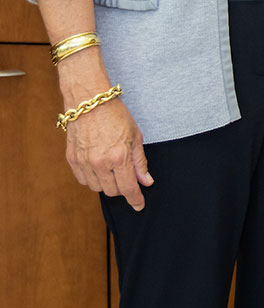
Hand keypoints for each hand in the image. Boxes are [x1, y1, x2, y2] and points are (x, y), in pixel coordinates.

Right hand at [62, 85, 152, 210]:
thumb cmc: (116, 115)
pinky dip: (93, 178)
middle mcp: (100, 162)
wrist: (90, 102)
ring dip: (107, 184)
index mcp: (119, 156)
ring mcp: (84, 162)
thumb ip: (140, 162)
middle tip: (127, 178)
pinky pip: (83, 180)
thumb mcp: (135, 136)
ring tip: (113, 169)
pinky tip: (99, 168)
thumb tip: (146, 182)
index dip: (135, 199)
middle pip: (112, 191)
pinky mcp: (72, 159)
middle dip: (122, 189)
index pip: (128, 188)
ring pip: (97, 188)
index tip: (139, 205)